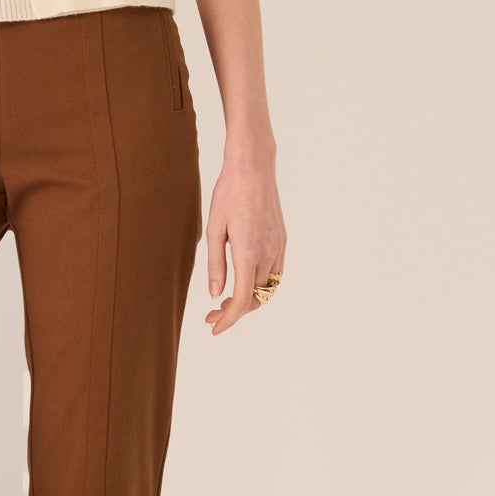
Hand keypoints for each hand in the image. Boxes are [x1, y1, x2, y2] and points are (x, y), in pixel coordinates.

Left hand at [204, 142, 285, 334]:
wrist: (253, 167)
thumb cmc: (228, 194)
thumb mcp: (213, 230)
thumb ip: (215, 265)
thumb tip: (215, 294)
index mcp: (248, 253)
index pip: (241, 300)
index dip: (228, 319)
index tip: (214, 328)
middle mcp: (268, 253)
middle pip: (255, 299)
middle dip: (234, 312)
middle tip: (211, 314)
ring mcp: (278, 247)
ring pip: (267, 288)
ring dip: (249, 300)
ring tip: (226, 300)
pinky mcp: (282, 240)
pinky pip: (275, 273)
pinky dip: (260, 285)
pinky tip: (243, 281)